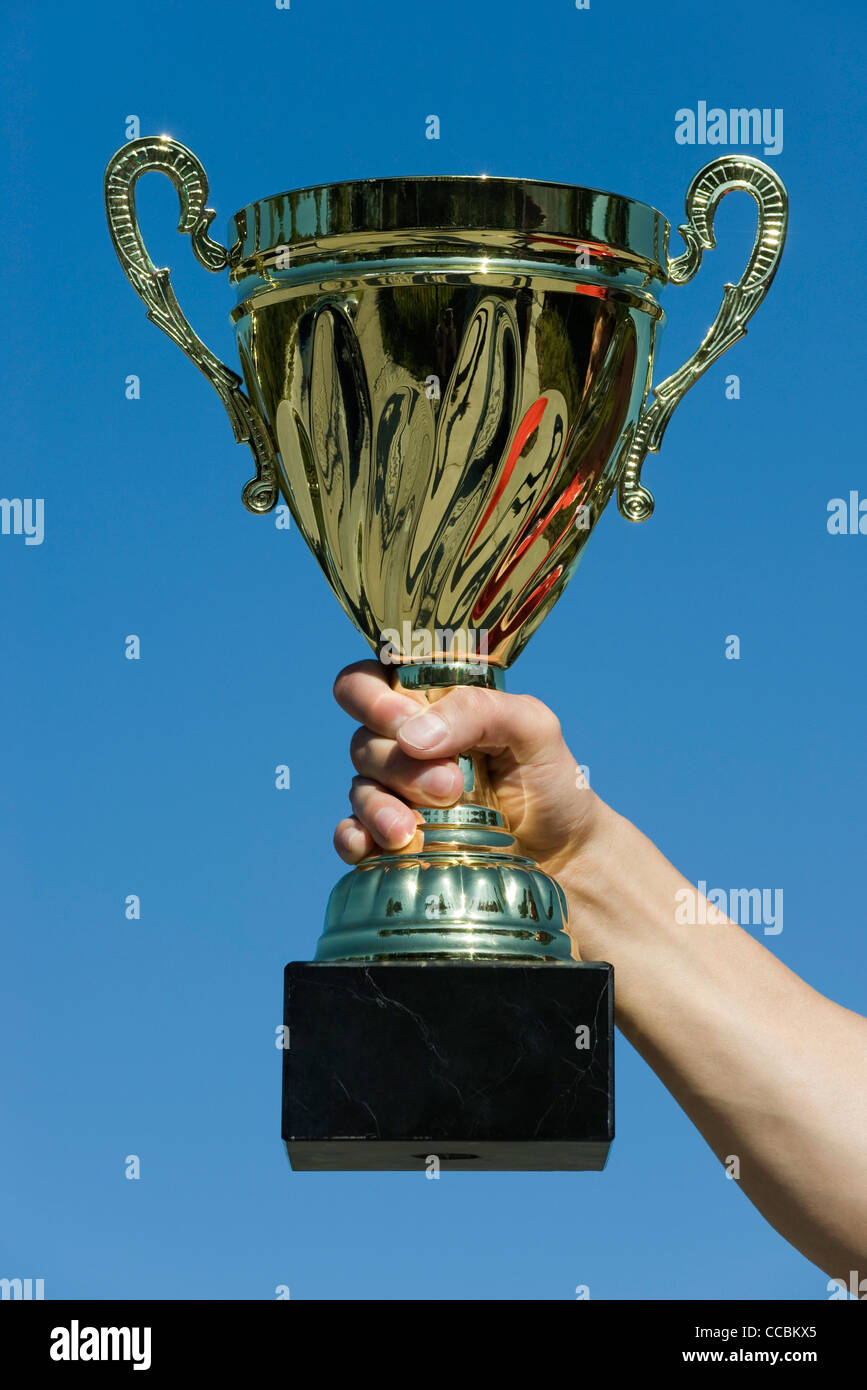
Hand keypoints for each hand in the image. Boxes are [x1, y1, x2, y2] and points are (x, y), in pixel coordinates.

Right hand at [331, 660, 606, 886]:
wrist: (566, 858)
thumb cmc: (551, 782)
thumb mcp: (533, 728)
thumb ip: (478, 710)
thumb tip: (412, 737)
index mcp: (430, 708)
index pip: (369, 683)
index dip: (371, 698)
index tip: (404, 721)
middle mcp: (404, 748)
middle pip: (363, 741)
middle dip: (399, 765)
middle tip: (451, 788)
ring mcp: (395, 797)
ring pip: (359, 789)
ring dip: (380, 807)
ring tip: (415, 831)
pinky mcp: (392, 843)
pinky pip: (351, 836)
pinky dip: (353, 839)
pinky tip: (372, 847)